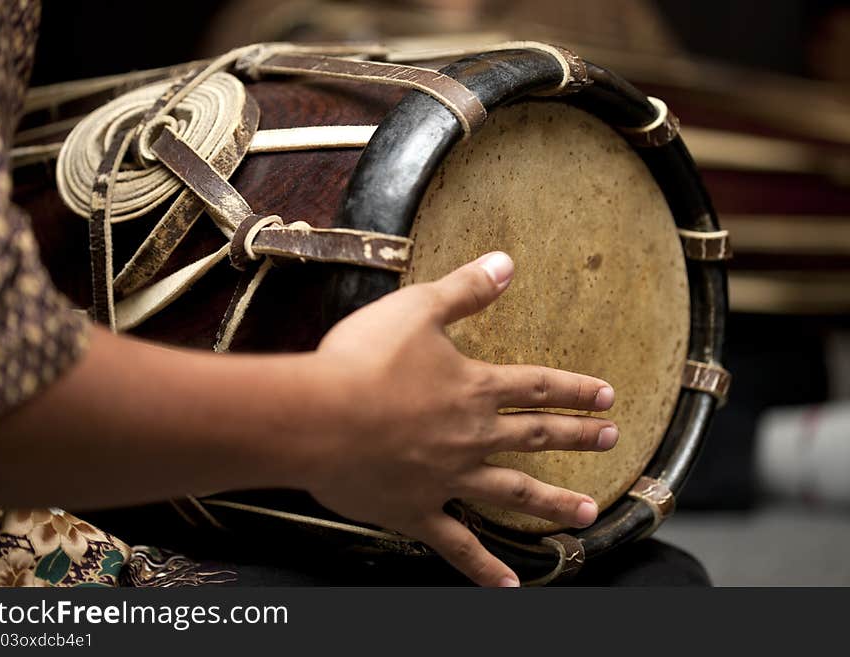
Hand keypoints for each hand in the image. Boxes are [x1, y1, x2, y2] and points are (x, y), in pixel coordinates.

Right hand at [309, 252, 617, 586]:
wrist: (318, 418)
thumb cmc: (363, 360)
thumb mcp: (417, 309)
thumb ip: (465, 290)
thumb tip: (507, 263)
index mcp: (473, 389)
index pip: (537, 386)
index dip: (574, 389)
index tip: (607, 396)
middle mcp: (471, 437)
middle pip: (536, 437)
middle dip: (577, 437)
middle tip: (612, 440)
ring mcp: (448, 479)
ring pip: (513, 493)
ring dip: (554, 504)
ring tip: (589, 514)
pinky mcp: (417, 511)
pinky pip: (458, 546)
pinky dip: (483, 568)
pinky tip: (508, 585)